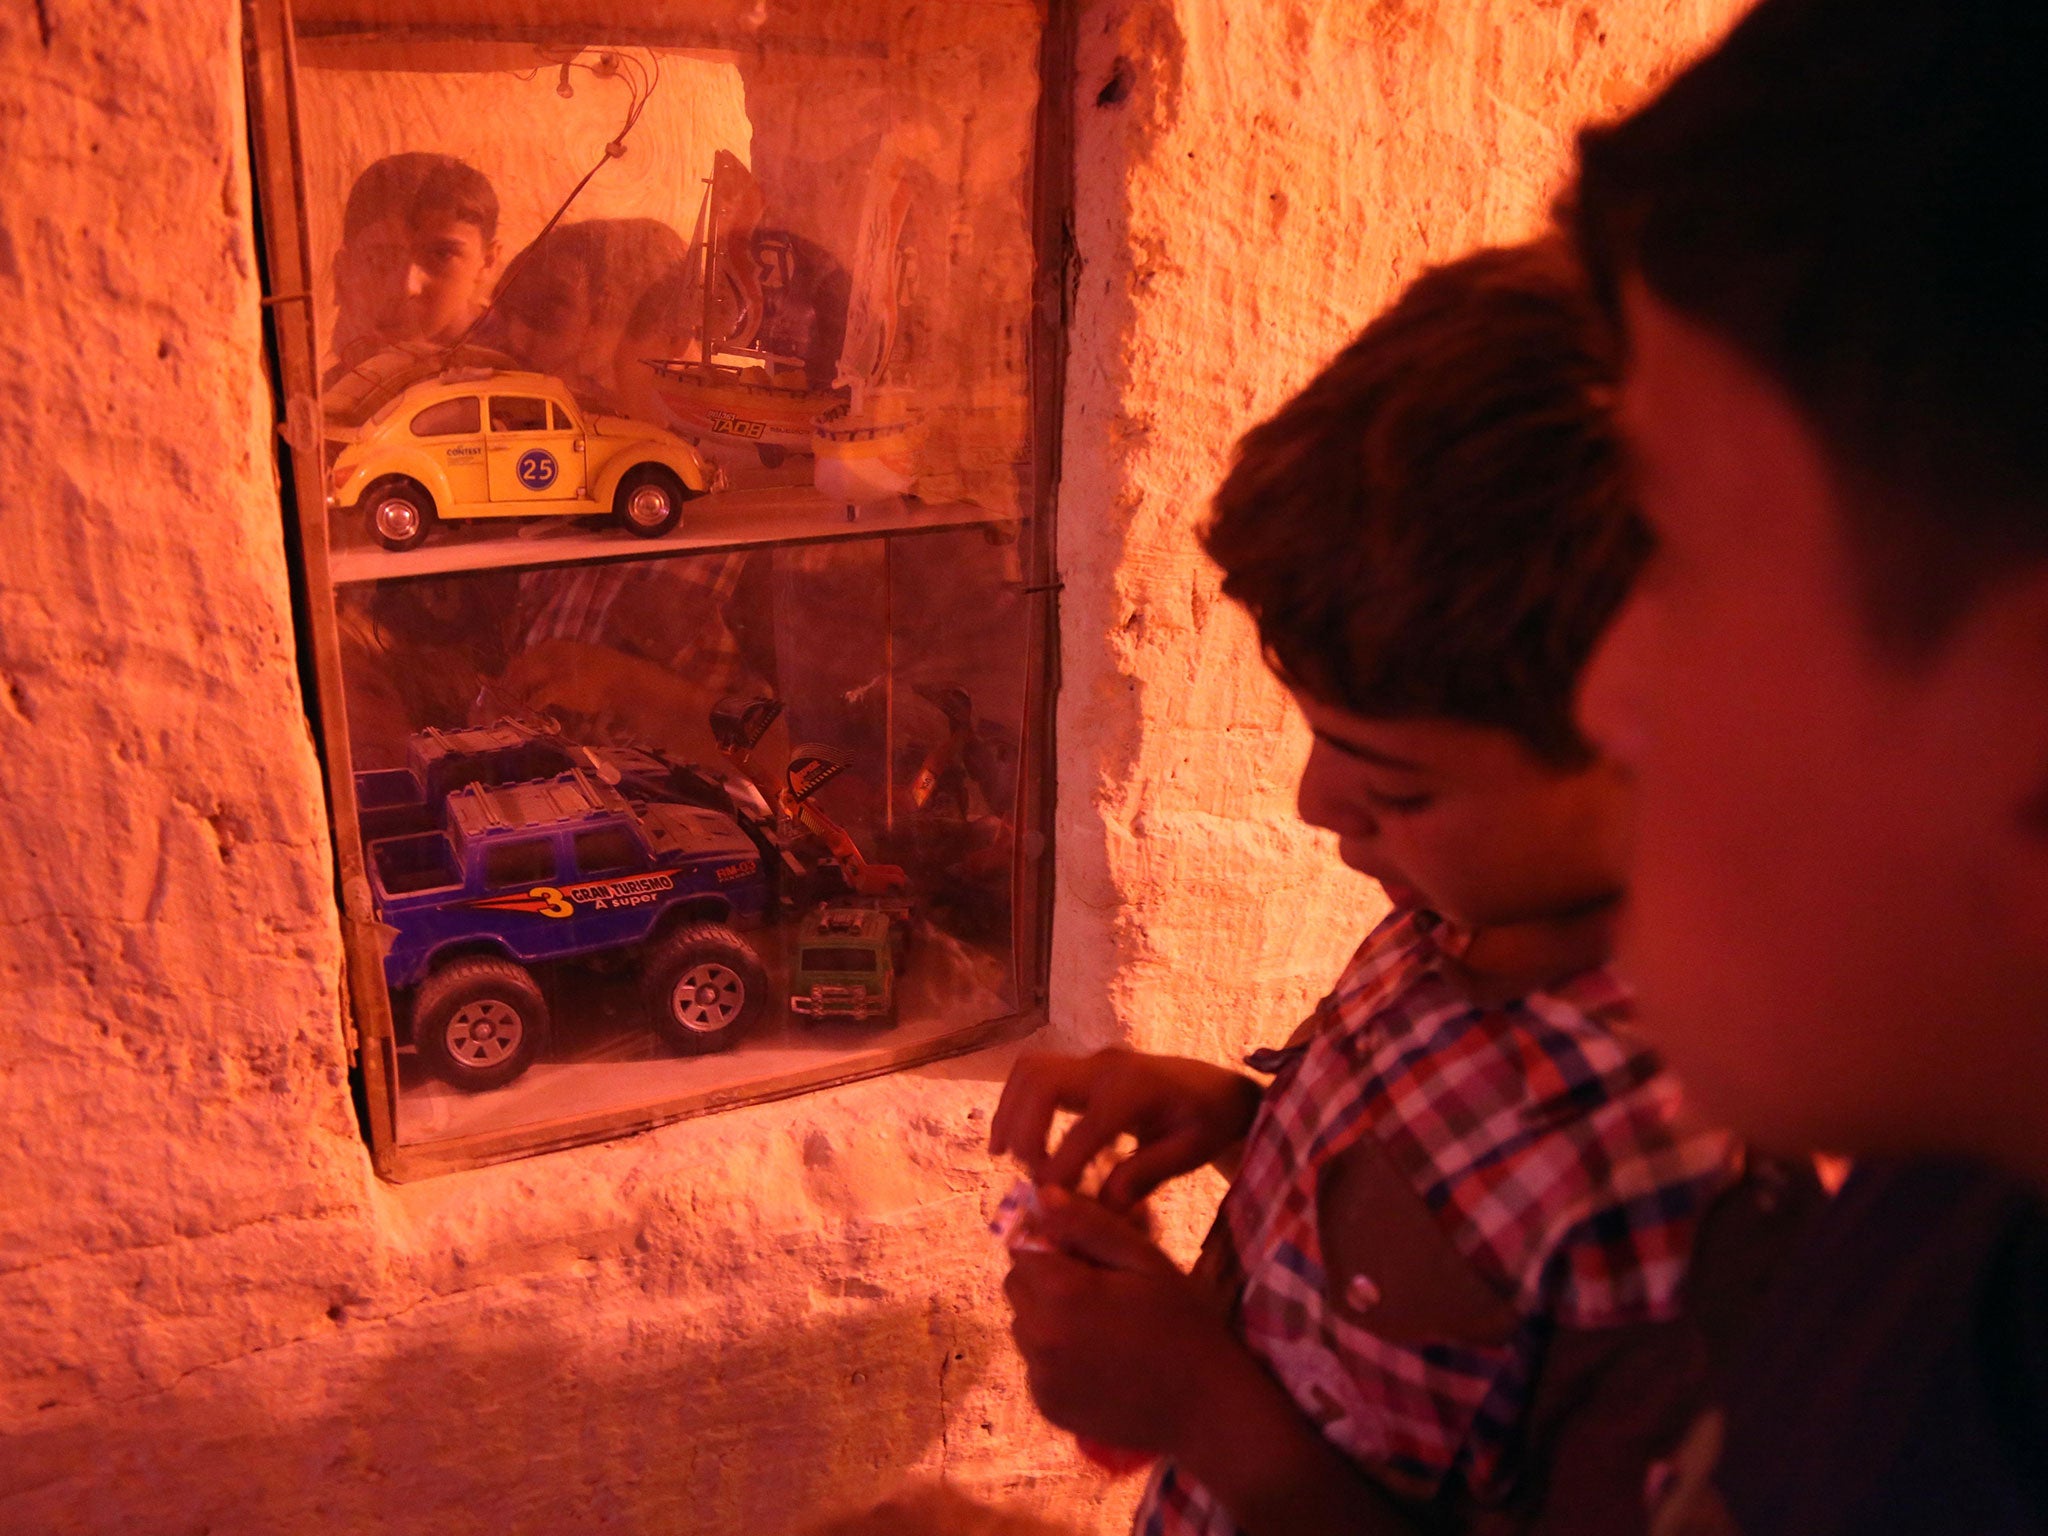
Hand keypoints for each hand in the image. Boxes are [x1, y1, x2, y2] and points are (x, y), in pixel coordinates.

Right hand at [989, 1049, 1262, 1210]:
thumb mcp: (1190, 1152)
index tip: (1048, 1198)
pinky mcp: (1084, 1067)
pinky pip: (1037, 1073)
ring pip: (1031, 1070)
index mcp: (1137, 1091)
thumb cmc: (1208, 1123)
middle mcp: (1108, 1068)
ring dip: (1010, 1110)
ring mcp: (1093, 1062)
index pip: (1086, 1128)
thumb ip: (1147, 1174)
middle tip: (1022, 1169)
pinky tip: (1013, 1138)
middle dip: (1022, 1127)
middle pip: (1043, 1082)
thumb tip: (1103, 1201)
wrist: (1217, 1089)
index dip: (1061, 1165)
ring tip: (1003, 1153)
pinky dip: (1016, 1101)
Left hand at [1002, 1187, 1248, 1456]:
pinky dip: (1055, 1356)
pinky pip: (1034, 1363)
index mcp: (1063, 1293)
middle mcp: (1040, 1336)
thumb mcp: (1146, 1261)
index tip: (1085, 1255)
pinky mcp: (1045, 1405)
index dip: (1050, 1243)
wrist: (1205, 1409)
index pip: (1021, 1246)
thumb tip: (1042, 1197)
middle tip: (1097, 1289)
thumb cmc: (1183, 1324)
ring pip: (1022, 1324)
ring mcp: (1040, 1376)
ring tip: (1100, 1327)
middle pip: (1016, 1284)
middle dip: (1045, 1278)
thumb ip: (1089, 1226)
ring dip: (1048, 1316)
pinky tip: (1097, 1359)